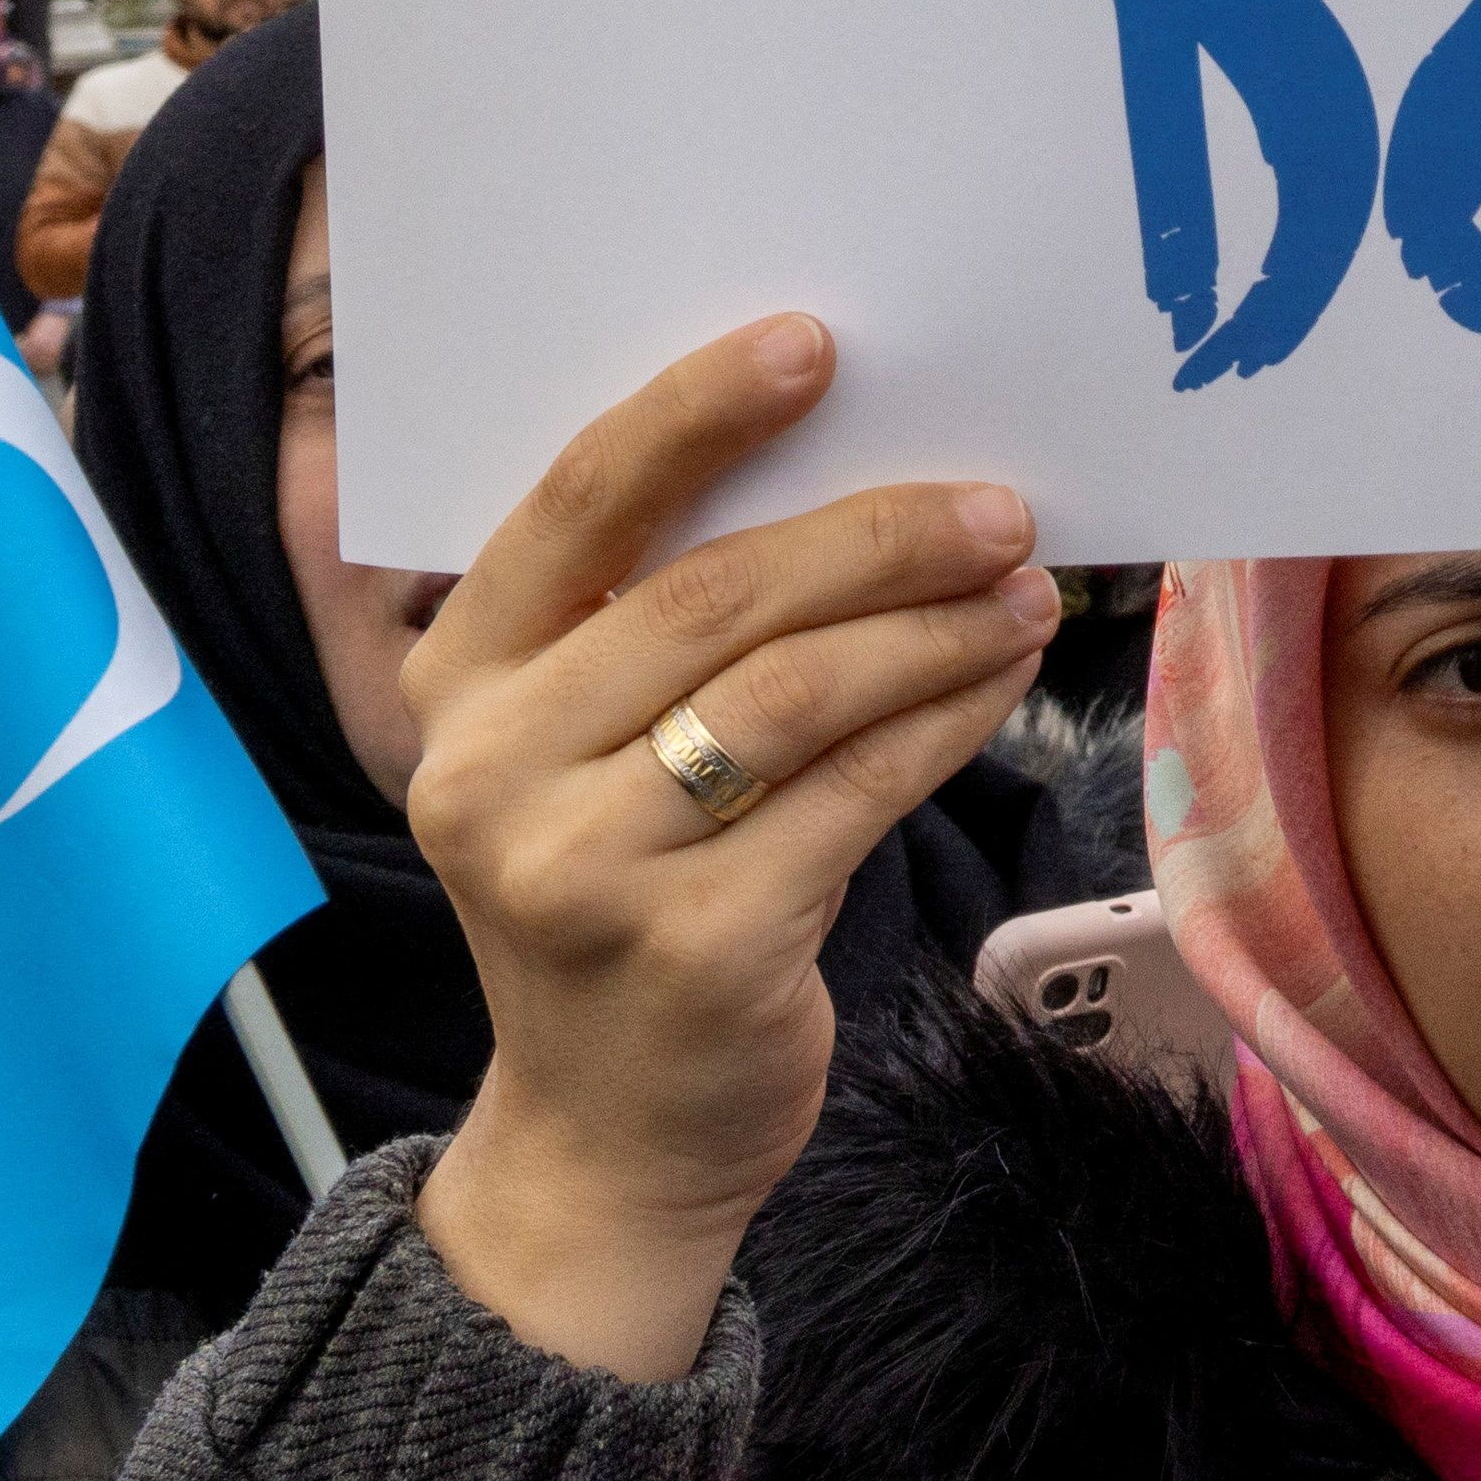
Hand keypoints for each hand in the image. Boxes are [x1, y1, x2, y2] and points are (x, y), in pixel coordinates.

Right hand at [401, 317, 1057, 1379]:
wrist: (608, 1136)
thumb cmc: (625, 901)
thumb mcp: (589, 759)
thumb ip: (663, 633)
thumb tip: (857, 469)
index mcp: (456, 688)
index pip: (574, 512)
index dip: (692, 416)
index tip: (811, 344)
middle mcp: (493, 773)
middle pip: (712, 599)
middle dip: (875, 535)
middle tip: (997, 503)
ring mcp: (585, 869)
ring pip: (796, 694)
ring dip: (931, 626)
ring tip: (1024, 586)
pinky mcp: (699, 946)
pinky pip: (856, 794)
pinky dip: (946, 720)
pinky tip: (1000, 674)